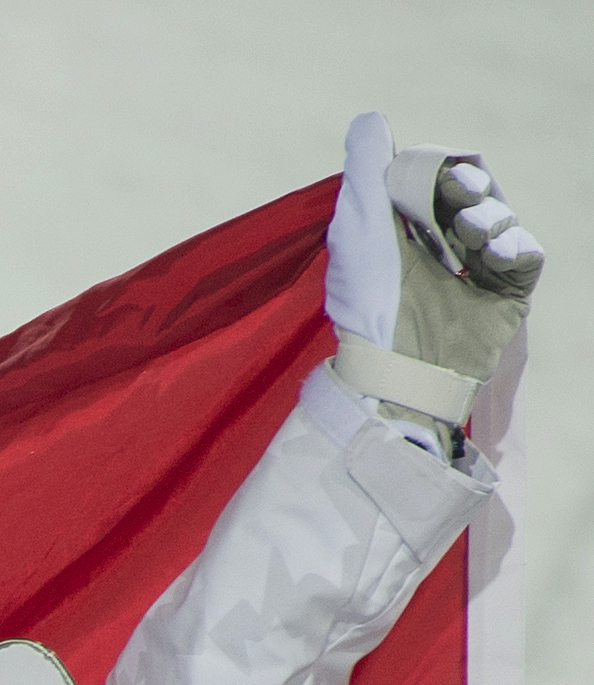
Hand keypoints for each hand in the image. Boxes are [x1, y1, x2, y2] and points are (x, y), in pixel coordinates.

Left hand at [359, 146, 540, 443]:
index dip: (443, 165)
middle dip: (469, 184)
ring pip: (503, 219)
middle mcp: (443, 247)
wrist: (395, 365)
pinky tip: (495, 255)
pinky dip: (516, 248)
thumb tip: (370, 119)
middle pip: (476, 192)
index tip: (439, 166)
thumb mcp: (357, 229)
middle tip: (458, 190)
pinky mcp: (506, 295)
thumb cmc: (367, 300)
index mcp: (405, 229)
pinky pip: (527, 256)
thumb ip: (365, 173)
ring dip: (489, 216)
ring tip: (471, 231)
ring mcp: (477, 271)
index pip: (438, 178)